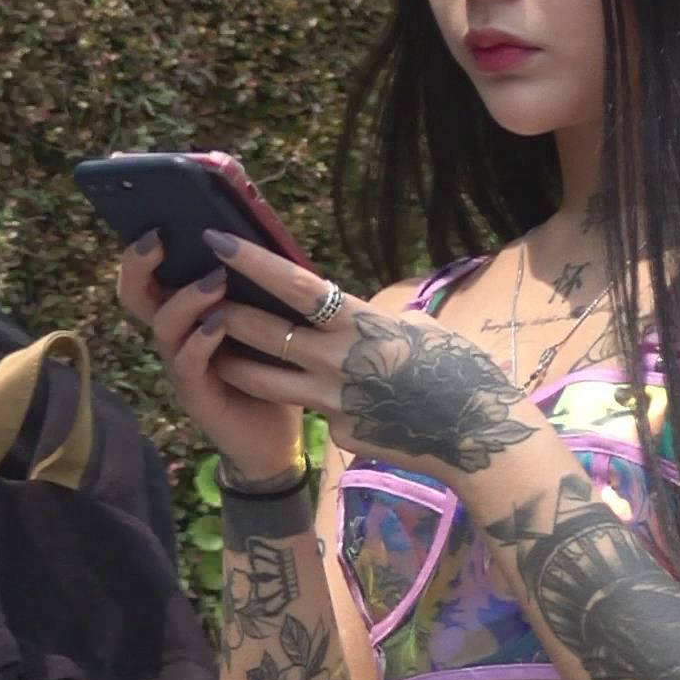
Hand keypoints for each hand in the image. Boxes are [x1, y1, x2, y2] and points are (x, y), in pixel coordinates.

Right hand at [114, 233, 309, 479]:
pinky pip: (187, 363)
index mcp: (186, 315)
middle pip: (136, 297)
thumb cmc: (270, 373)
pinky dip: (201, 340)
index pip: (149, 277)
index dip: (142, 252)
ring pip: (164, 326)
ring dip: (187, 300)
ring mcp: (181, 366)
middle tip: (157, 240)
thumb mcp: (263, 321)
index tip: (156, 223)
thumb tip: (259, 236)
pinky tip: (219, 324)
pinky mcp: (196, 394)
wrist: (275, 441)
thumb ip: (252, 287)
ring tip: (214, 281)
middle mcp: (175, 338)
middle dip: (139, 266)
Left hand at [204, 234, 546, 483]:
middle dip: (227, 314)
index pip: (294, 286)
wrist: (480, 437)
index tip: (217, 242)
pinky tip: (334, 404)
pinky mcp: (341, 434)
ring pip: (267, 381)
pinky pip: (319, 413)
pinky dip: (319, 404)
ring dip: (237, 365)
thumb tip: (353, 312)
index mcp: (361, 323)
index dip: (252, 263)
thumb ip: (376, 319)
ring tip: (218, 354)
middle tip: (200, 300)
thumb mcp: (419, 327)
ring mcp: (336, 403)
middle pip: (265, 334)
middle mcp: (339, 362)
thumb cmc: (460, 370)